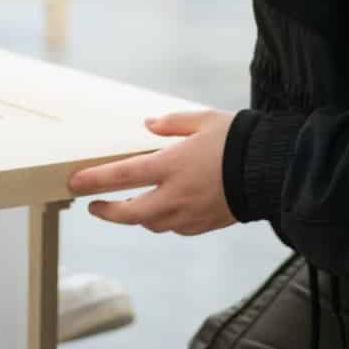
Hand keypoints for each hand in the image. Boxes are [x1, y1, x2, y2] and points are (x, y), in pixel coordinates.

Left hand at [67, 111, 237, 235]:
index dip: (95, 180)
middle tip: (94, 206)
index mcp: (172, 166)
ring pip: (152, 224)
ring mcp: (190, 215)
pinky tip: (165, 210)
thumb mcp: (203, 121)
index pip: (122, 176)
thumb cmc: (238, 141)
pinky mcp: (205, 225)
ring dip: (136, 217)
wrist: (272, 170)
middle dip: (107, 212)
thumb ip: (172, 124)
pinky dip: (164, 220)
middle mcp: (176, 196)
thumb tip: (150, 126)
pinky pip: (175, 228)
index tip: (75, 182)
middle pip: (130, 214)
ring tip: (129, 206)